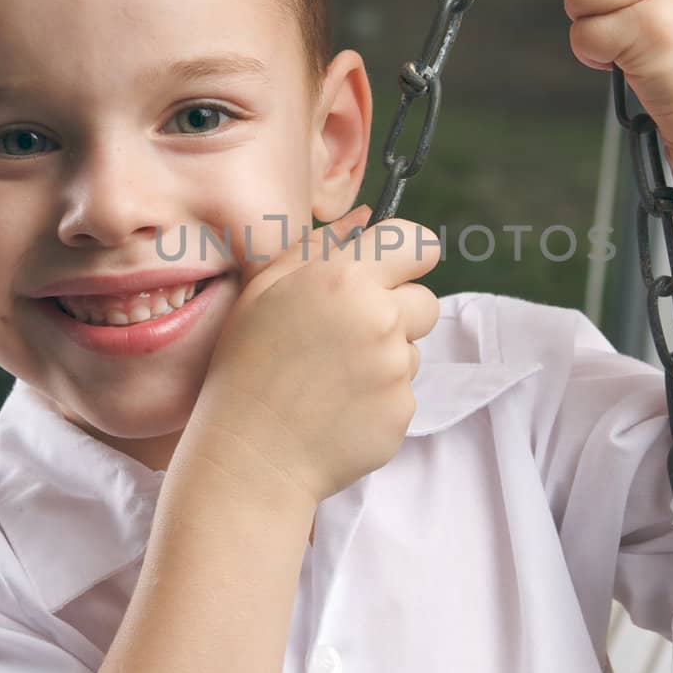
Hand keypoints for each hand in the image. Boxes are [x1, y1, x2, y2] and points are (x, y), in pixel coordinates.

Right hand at [183, 204, 440, 508]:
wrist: (249, 455)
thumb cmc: (247, 367)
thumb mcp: (264, 290)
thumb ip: (320, 244)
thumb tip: (367, 217)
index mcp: (344, 278)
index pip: (419, 242)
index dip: (407, 255)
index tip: (390, 270)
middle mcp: (378, 318)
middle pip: (426, 300)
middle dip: (397, 311)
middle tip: (346, 334)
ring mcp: (394, 368)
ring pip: (414, 348)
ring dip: (386, 356)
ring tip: (332, 376)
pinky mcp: (402, 411)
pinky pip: (404, 391)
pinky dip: (379, 397)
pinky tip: (337, 407)